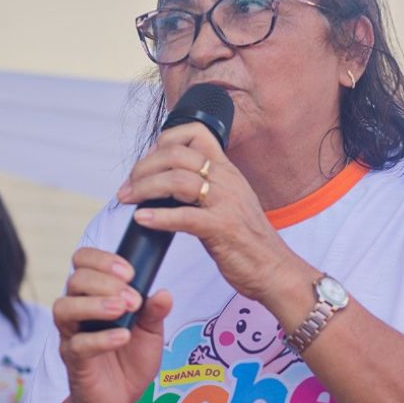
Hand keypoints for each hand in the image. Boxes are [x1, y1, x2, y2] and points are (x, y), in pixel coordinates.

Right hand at [53, 247, 171, 402]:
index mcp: (95, 295)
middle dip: (105, 282)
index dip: (103, 260)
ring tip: (122, 310)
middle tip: (132, 298)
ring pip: (64, 307)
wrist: (118, 400)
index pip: (83, 262)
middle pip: (75, 280)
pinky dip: (101, 338)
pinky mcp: (73, 361)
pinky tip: (122, 337)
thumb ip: (155, 312)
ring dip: (96, 304)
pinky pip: (78, 344)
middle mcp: (78, 310)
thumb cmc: (129, 360)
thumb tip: (164, 293)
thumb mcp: (150, 332)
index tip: (130, 271)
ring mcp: (72, 335)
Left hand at [116, 123, 299, 301]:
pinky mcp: (223, 229)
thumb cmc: (247, 241)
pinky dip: (159, 217)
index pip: (195, 133)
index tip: (148, 162)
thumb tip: (165, 184)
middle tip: (128, 187)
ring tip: (128, 200)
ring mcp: (226, 203)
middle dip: (144, 167)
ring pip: (177, 181)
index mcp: (227, 171)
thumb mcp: (229, 203)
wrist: (275, 269)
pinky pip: (185, 216)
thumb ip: (204, 188)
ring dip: (144, 189)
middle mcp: (227, 180)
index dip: (164, 141)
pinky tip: (143, 220)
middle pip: (177, 155)